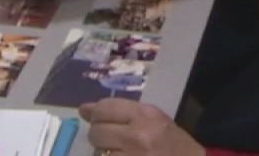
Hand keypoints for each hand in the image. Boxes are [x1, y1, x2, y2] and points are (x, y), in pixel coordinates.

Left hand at [80, 99, 205, 155]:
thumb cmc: (174, 144)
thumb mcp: (154, 119)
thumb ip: (121, 112)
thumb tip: (84, 110)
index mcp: (146, 116)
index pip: (105, 109)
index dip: (95, 114)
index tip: (94, 118)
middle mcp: (137, 136)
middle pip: (97, 133)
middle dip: (99, 136)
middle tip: (111, 140)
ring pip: (98, 154)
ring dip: (104, 154)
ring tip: (121, 154)